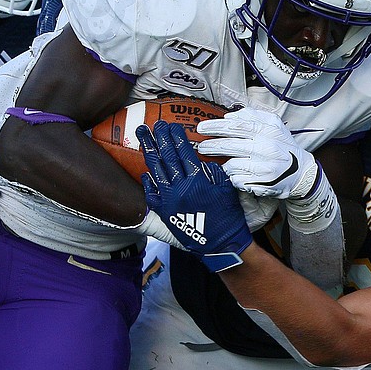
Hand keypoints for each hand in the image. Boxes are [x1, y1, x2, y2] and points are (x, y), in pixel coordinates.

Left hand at [137, 121, 251, 271]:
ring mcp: (170, 200)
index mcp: (197, 179)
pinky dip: (148, 183)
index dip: (176, 136)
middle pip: (167, 157)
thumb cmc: (228, 215)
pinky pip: (152, 195)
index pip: (183, 151)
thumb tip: (200, 162)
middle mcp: (181, 187)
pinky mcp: (165, 213)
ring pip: (156, 171)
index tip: (170, 125)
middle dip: (160, 138)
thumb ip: (212, 172)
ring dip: (149, 152)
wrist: (221, 244)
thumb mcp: (226, 188)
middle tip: (154, 125)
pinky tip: (145, 172)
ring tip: (143, 138)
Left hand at [196, 107, 317, 198]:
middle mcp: (266, 148)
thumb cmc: (284, 147)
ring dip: (224, 164)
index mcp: (268, 132)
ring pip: (231, 165)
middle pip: (230, 145)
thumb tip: (230, 116)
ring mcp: (263, 167)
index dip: (216, 126)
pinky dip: (233, 177)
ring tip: (224, 162)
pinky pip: (237, 180)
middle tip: (201, 146)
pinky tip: (238, 175)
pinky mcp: (260, 184)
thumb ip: (253, 116)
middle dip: (212, 146)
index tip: (202, 128)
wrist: (302, 174)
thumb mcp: (274, 126)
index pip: (237, 126)